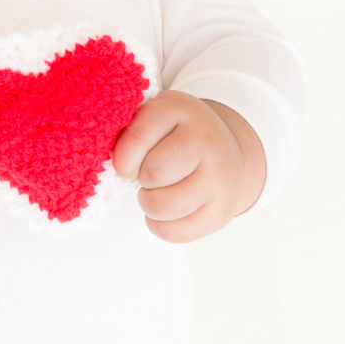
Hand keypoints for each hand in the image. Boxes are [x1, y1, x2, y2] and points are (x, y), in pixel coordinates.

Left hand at [112, 91, 264, 242]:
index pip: (139, 136)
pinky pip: (175, 232)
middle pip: (154, 173)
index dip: (123, 157)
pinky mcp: (223, 212)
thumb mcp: (153, 117)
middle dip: (140, 179)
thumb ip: (130, 134)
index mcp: (181, 111)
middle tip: (148, 175)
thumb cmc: (175, 133)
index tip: (125, 164)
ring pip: (163, 206)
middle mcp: (207, 141)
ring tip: (156, 192)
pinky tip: (166, 210)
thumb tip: (119, 168)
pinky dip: (160, 225)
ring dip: (148, 203)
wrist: (225, 149)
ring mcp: (220, 178)